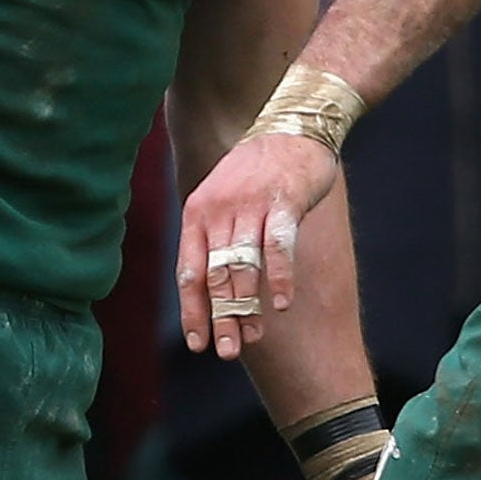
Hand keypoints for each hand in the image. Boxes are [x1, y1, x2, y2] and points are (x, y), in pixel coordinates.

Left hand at [176, 134, 339, 359]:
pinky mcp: (284, 201)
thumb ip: (213, 239)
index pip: (188, 271)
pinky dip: (280, 277)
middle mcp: (219, 210)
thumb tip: (213, 293)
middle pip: (216, 276)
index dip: (192, 311)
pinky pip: (278, 246)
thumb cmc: (256, 172)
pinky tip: (282, 304)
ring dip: (247, 306)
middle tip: (226, 352)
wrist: (292, 127)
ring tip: (251, 338)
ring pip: (244, 267)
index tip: (197, 344)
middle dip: (220, 318)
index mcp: (197, 212)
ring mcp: (251, 205)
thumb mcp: (222, 200)